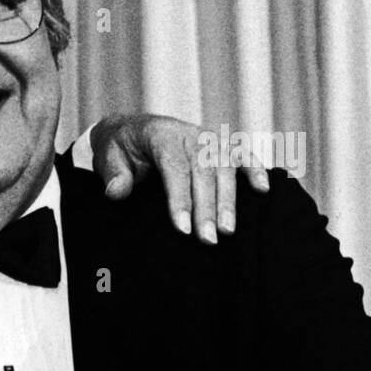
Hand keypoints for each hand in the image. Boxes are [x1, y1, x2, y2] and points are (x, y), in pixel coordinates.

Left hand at [90, 113, 268, 243]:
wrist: (130, 130)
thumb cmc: (120, 150)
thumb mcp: (107, 158)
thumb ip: (113, 175)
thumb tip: (117, 192)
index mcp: (160, 134)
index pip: (174, 167)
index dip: (180, 198)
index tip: (182, 228)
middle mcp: (188, 133)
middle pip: (204, 170)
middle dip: (207, 207)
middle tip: (208, 240)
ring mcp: (208, 138)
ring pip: (225, 166)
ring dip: (229, 199)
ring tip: (229, 231)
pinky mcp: (221, 145)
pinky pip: (242, 154)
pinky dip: (255, 169)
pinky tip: (263, 190)